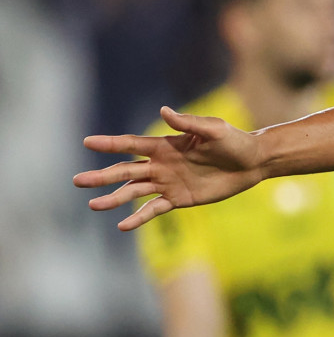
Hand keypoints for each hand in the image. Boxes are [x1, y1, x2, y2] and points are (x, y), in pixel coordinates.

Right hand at [75, 107, 269, 230]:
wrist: (253, 163)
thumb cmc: (234, 141)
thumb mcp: (213, 129)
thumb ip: (187, 123)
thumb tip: (164, 111)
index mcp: (165, 145)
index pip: (131, 145)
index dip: (110, 144)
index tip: (87, 142)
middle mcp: (161, 165)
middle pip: (125, 171)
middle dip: (102, 177)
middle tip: (77, 181)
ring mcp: (168, 183)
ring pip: (134, 192)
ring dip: (113, 199)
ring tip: (93, 205)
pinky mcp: (179, 199)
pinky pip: (154, 209)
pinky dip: (139, 217)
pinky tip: (122, 226)